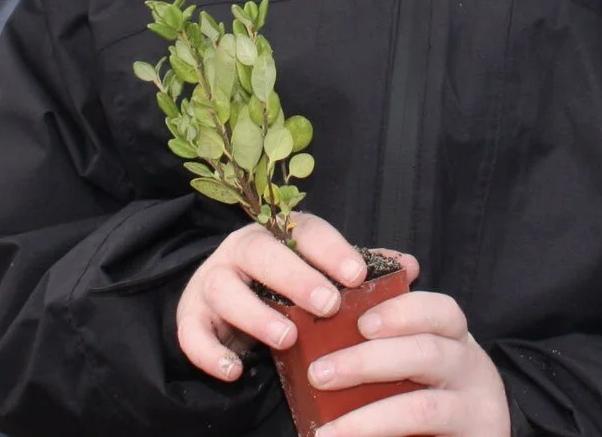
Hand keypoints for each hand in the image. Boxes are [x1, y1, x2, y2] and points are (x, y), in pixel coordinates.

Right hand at [176, 214, 367, 380]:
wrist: (227, 307)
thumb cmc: (286, 289)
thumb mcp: (322, 276)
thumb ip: (360, 271)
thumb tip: (410, 267)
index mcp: (277, 235)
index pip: (303, 230)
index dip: (330, 249)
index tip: (357, 275)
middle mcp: (240, 252)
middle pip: (260, 252)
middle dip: (295, 277)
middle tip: (328, 305)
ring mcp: (212, 283)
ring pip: (223, 289)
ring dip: (256, 314)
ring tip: (288, 338)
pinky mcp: (191, 318)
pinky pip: (191, 334)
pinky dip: (210, 353)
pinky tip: (235, 371)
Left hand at [308, 285, 509, 436]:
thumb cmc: (426, 401)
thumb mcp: (413, 366)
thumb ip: (384, 344)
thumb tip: (328, 323)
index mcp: (455, 340)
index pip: (440, 310)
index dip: (401, 312)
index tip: (361, 323)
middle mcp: (472, 368)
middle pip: (427, 352)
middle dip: (367, 361)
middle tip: (319, 373)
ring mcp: (477, 408)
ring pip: (422, 407)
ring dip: (367, 417)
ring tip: (327, 431)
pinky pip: (423, 435)